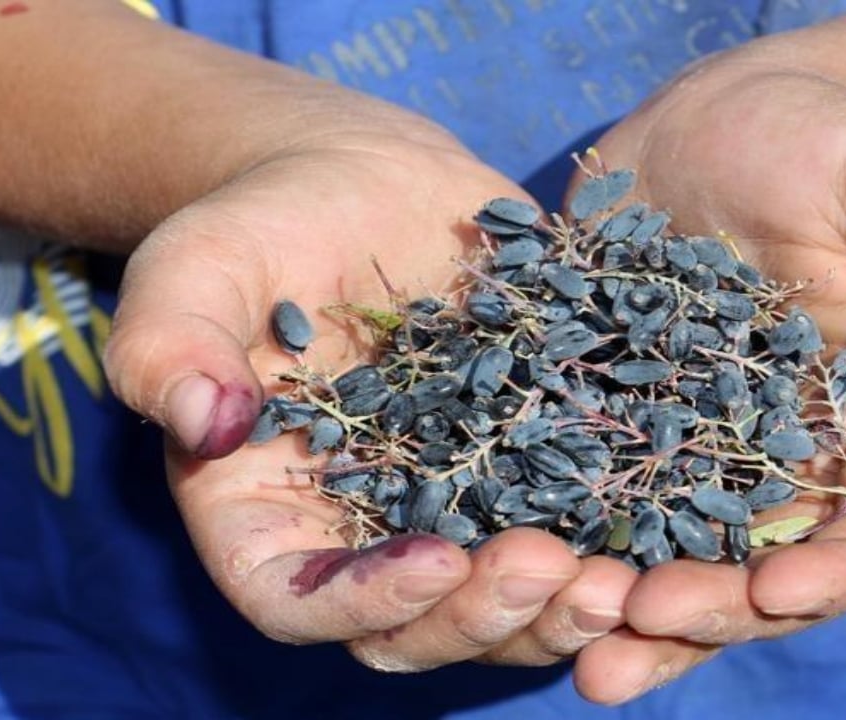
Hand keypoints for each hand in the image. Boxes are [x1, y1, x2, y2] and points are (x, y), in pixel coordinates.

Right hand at [102, 111, 634, 672]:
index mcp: (268, 516)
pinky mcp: (529, 471)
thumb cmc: (262, 226)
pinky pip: (573, 532)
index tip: (433, 562)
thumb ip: (172, 343)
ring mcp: (453, 512)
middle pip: (417, 626)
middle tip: (556, 572)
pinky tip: (674, 528)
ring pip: (504, 604)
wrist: (365, 184)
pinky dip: (619, 548)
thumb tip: (201, 422)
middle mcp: (363, 537)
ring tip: (624, 580)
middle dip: (486, 617)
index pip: (297, 599)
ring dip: (563, 610)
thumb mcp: (196, 267)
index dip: (361, 603)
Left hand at [566, 51, 845, 702]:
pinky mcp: (632, 433)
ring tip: (578, 654)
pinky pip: (602, 507)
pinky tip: (515, 571)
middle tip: (643, 618)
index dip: (843, 574)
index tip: (778, 592)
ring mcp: (711, 459)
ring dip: (634, 617)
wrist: (724, 122)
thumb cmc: (837, 143)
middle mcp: (805, 466)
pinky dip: (569, 548)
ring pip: (683, 563)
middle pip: (774, 573)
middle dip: (714, 611)